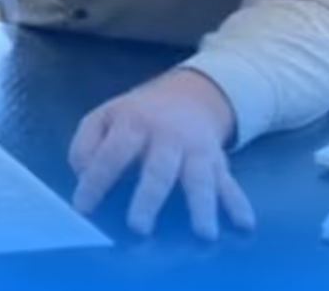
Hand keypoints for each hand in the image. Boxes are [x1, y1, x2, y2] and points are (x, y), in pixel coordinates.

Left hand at [68, 68, 255, 239]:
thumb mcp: (104, 117)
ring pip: (198, 179)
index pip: (112, 154)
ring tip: (204, 233)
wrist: (190, 95)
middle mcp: (167, 137)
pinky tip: (245, 224)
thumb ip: (86, 144)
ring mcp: (196, 150)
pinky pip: (229, 184)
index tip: (83, 208)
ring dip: (201, 206)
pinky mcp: (217, 162)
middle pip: (158, 170)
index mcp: (133, 124)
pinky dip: (237, 204)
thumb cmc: (138, 116)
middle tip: (139, 227)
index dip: (96, 181)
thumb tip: (84, 175)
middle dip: (149, 199)